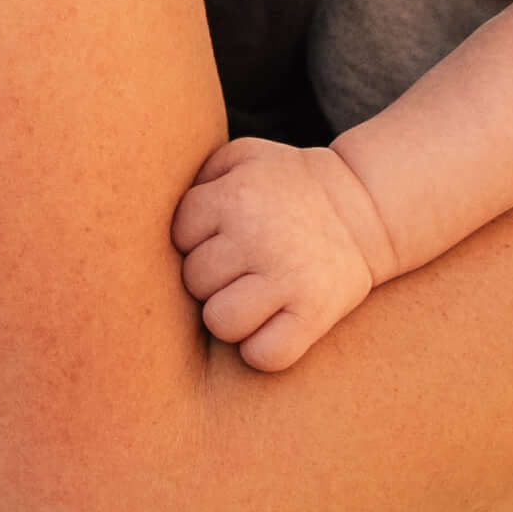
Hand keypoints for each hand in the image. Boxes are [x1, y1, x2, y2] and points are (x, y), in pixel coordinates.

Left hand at [173, 135, 393, 371]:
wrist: (365, 207)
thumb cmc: (288, 185)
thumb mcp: (243, 157)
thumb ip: (197, 174)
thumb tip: (148, 207)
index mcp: (235, 195)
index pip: (178, 236)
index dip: (196, 240)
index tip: (221, 237)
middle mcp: (257, 236)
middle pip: (194, 282)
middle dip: (212, 278)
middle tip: (241, 267)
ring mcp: (287, 278)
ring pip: (220, 322)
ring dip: (231, 317)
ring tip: (252, 298)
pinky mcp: (315, 313)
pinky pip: (264, 355)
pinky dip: (262, 350)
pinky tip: (272, 327)